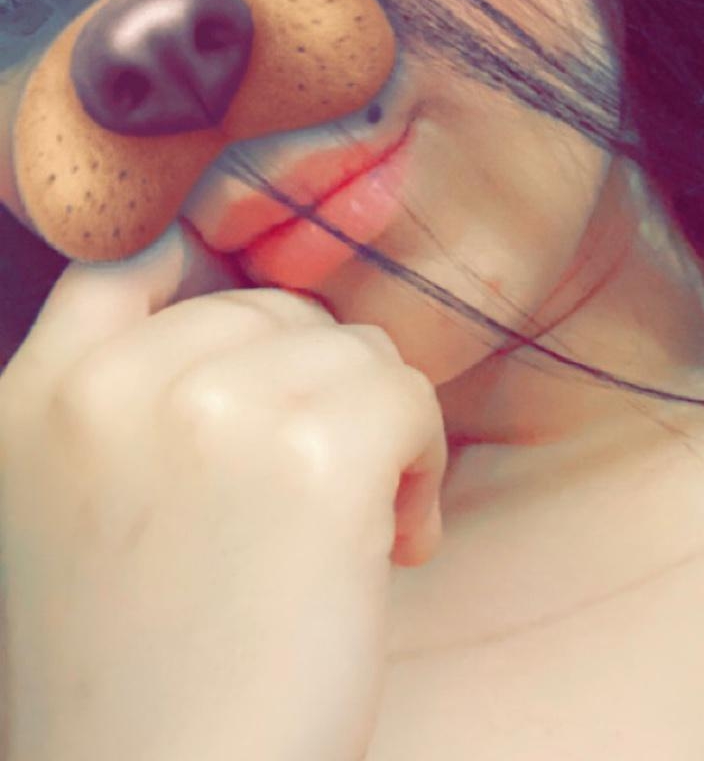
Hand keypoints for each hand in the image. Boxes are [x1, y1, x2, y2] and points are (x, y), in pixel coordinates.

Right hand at [0, 223, 446, 760]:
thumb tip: (252, 308)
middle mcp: (109, 387)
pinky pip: (406, 393)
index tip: (268, 366)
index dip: (214, 288)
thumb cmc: (140, 688)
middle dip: (310, 393)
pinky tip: (391, 550)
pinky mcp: (314, 452)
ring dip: (372, 435)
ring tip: (344, 543)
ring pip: (350, 348)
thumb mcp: (68, 520)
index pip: (129, 260)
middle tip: (306, 512)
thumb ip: (121, 406)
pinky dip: (420, 465)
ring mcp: (210, 408)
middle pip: (268, 309)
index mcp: (29, 405)